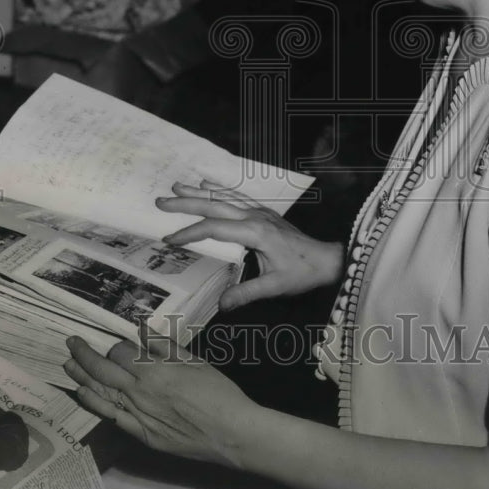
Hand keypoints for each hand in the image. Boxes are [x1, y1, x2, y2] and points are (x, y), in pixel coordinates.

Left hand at [64, 330, 253, 467]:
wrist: (230, 433)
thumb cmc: (217, 392)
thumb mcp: (194, 361)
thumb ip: (164, 345)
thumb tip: (141, 327)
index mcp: (154, 371)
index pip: (120, 353)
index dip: (115, 346)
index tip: (116, 343)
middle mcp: (140, 392)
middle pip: (103, 371)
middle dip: (84, 355)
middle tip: (71, 343)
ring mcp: (138, 416)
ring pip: (101, 394)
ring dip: (82, 377)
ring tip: (67, 365)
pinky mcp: (142, 435)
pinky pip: (112, 417)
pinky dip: (95, 404)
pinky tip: (84, 393)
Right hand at [156, 181, 343, 309]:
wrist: (327, 258)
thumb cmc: (303, 272)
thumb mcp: (275, 287)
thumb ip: (246, 293)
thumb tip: (221, 304)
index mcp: (254, 232)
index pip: (214, 229)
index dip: (189, 233)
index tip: (169, 239)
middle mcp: (254, 216)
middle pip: (214, 204)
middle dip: (186, 203)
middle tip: (160, 201)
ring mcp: (259, 212)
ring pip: (224, 197)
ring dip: (199, 191)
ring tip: (176, 185)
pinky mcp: (263, 213)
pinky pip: (236, 196)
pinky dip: (219, 189)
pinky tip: (208, 184)